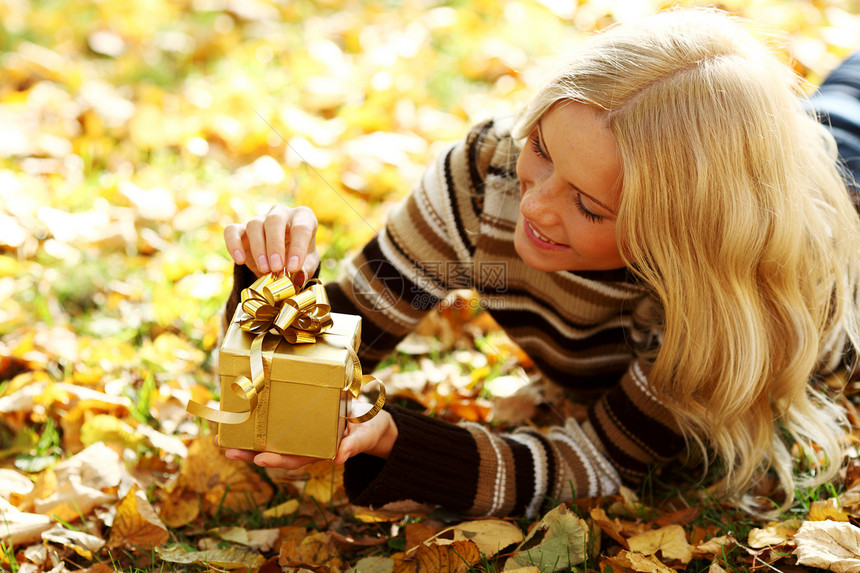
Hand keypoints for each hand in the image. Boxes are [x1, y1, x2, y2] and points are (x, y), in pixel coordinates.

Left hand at [223, 409, 397, 469]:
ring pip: (272, 439)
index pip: (296, 458)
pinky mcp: (301, 417)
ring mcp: (302, 432)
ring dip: (249, 440)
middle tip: (229, 452)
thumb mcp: (366, 434)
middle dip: (252, 454)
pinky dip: (260, 421)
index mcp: (321, 450)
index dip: (277, 459)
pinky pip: (278, 421)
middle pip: (276, 451)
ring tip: (226, 439)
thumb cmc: (370, 427)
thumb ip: (355, 445)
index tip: (260, 459)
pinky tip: (244, 415)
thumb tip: (340, 457)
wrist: (374, 419)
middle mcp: (307, 443)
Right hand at [224, 205, 319, 282]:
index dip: (298, 247)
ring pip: (254, 225)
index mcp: (303, 218)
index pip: (301, 227)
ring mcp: (260, 219)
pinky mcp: (241, 229)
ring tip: (264, 269)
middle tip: (276, 267)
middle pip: (275, 219)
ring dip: (258, 248)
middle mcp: (281, 213)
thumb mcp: (308, 265)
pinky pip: (232, 231)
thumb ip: (306, 269)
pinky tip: (240, 260)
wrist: (282, 262)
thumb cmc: (299, 259)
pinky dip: (234, 244)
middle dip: (275, 245)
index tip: (293, 267)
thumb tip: (298, 276)